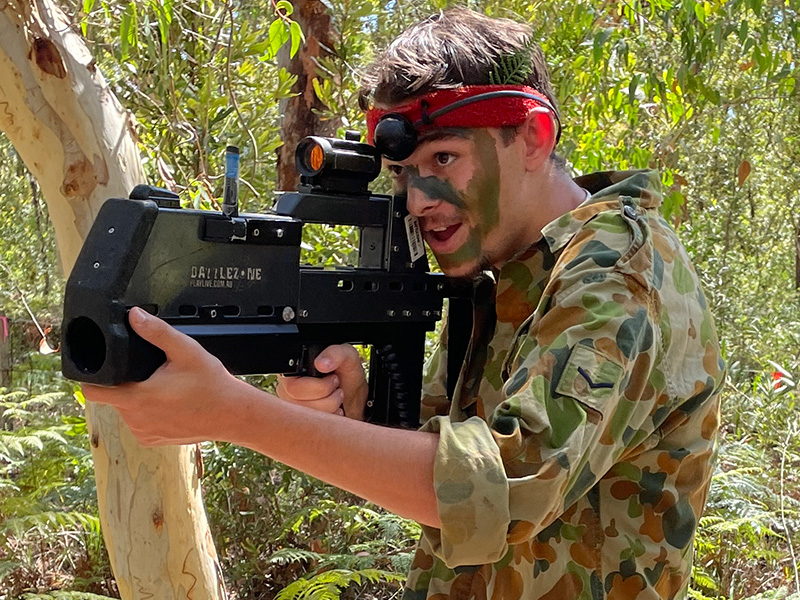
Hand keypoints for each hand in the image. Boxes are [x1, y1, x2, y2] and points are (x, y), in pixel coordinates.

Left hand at [82, 306, 247, 445]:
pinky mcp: (152, 439)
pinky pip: (139, 422)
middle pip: (112, 396)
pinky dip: (148, 412)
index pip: (92, 391)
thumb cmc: (211, 385)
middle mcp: (135, 419)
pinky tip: (168, 403)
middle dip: (125, 382)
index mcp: (137, 397)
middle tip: (152, 373)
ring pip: (126, 409)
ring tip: (164, 388)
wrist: (232, 414)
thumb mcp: (185, 350)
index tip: (104, 367)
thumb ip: (157, 332)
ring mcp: (143, 432)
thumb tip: (135, 315)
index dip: (92, 376)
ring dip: (137, 397)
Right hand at [276, 344, 367, 420]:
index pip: (292, 387)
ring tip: (336, 397)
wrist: (354, 396)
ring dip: (330, 408)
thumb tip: (321, 364)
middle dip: (327, 398)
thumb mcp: (347, 357)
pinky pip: (311, 427)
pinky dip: (329, 419)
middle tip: (336, 387)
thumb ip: (335, 354)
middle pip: (299, 405)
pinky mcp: (299, 422)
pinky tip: (332, 410)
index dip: (318, 387)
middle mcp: (285, 390)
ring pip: (307, 418)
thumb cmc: (346, 374)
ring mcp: (290, 408)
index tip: (334, 379)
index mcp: (291, 371)